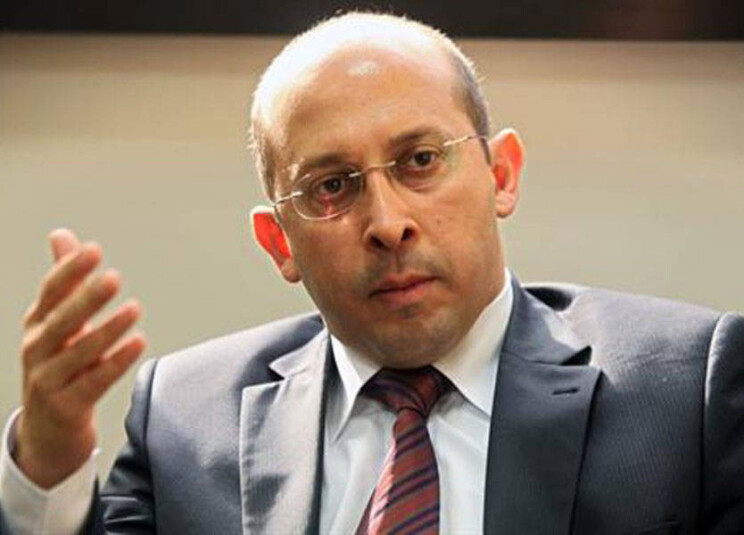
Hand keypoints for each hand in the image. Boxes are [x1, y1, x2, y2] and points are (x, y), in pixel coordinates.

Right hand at [14, 229, 145, 488]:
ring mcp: (49, 380)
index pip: (50, 293)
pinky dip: (116, 362)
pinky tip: (138, 343)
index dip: (69, 271)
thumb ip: (65, 281)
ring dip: (109, 329)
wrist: (46, 431)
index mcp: (37, 324)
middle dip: (87, 298)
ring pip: (80, 352)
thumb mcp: (58, 323)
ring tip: (135, 309)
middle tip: (114, 278)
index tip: (93, 250)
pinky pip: (94, 382)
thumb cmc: (58, 366)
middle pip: (62, 320)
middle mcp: (37, 350)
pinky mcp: (67, 407)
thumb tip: (63, 235)